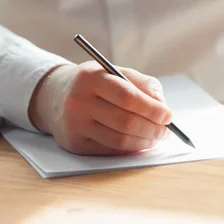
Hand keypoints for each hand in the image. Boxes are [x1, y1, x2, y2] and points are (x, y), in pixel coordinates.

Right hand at [29, 62, 171, 154]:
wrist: (55, 96)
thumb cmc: (94, 85)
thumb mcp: (115, 73)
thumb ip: (143, 84)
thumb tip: (162, 105)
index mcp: (91, 77)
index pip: (128, 97)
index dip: (152, 109)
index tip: (168, 116)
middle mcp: (78, 101)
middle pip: (125, 122)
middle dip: (153, 129)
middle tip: (166, 131)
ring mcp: (74, 124)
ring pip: (119, 140)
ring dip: (144, 142)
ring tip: (156, 138)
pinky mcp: (74, 144)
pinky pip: (110, 150)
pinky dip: (130, 148)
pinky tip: (139, 142)